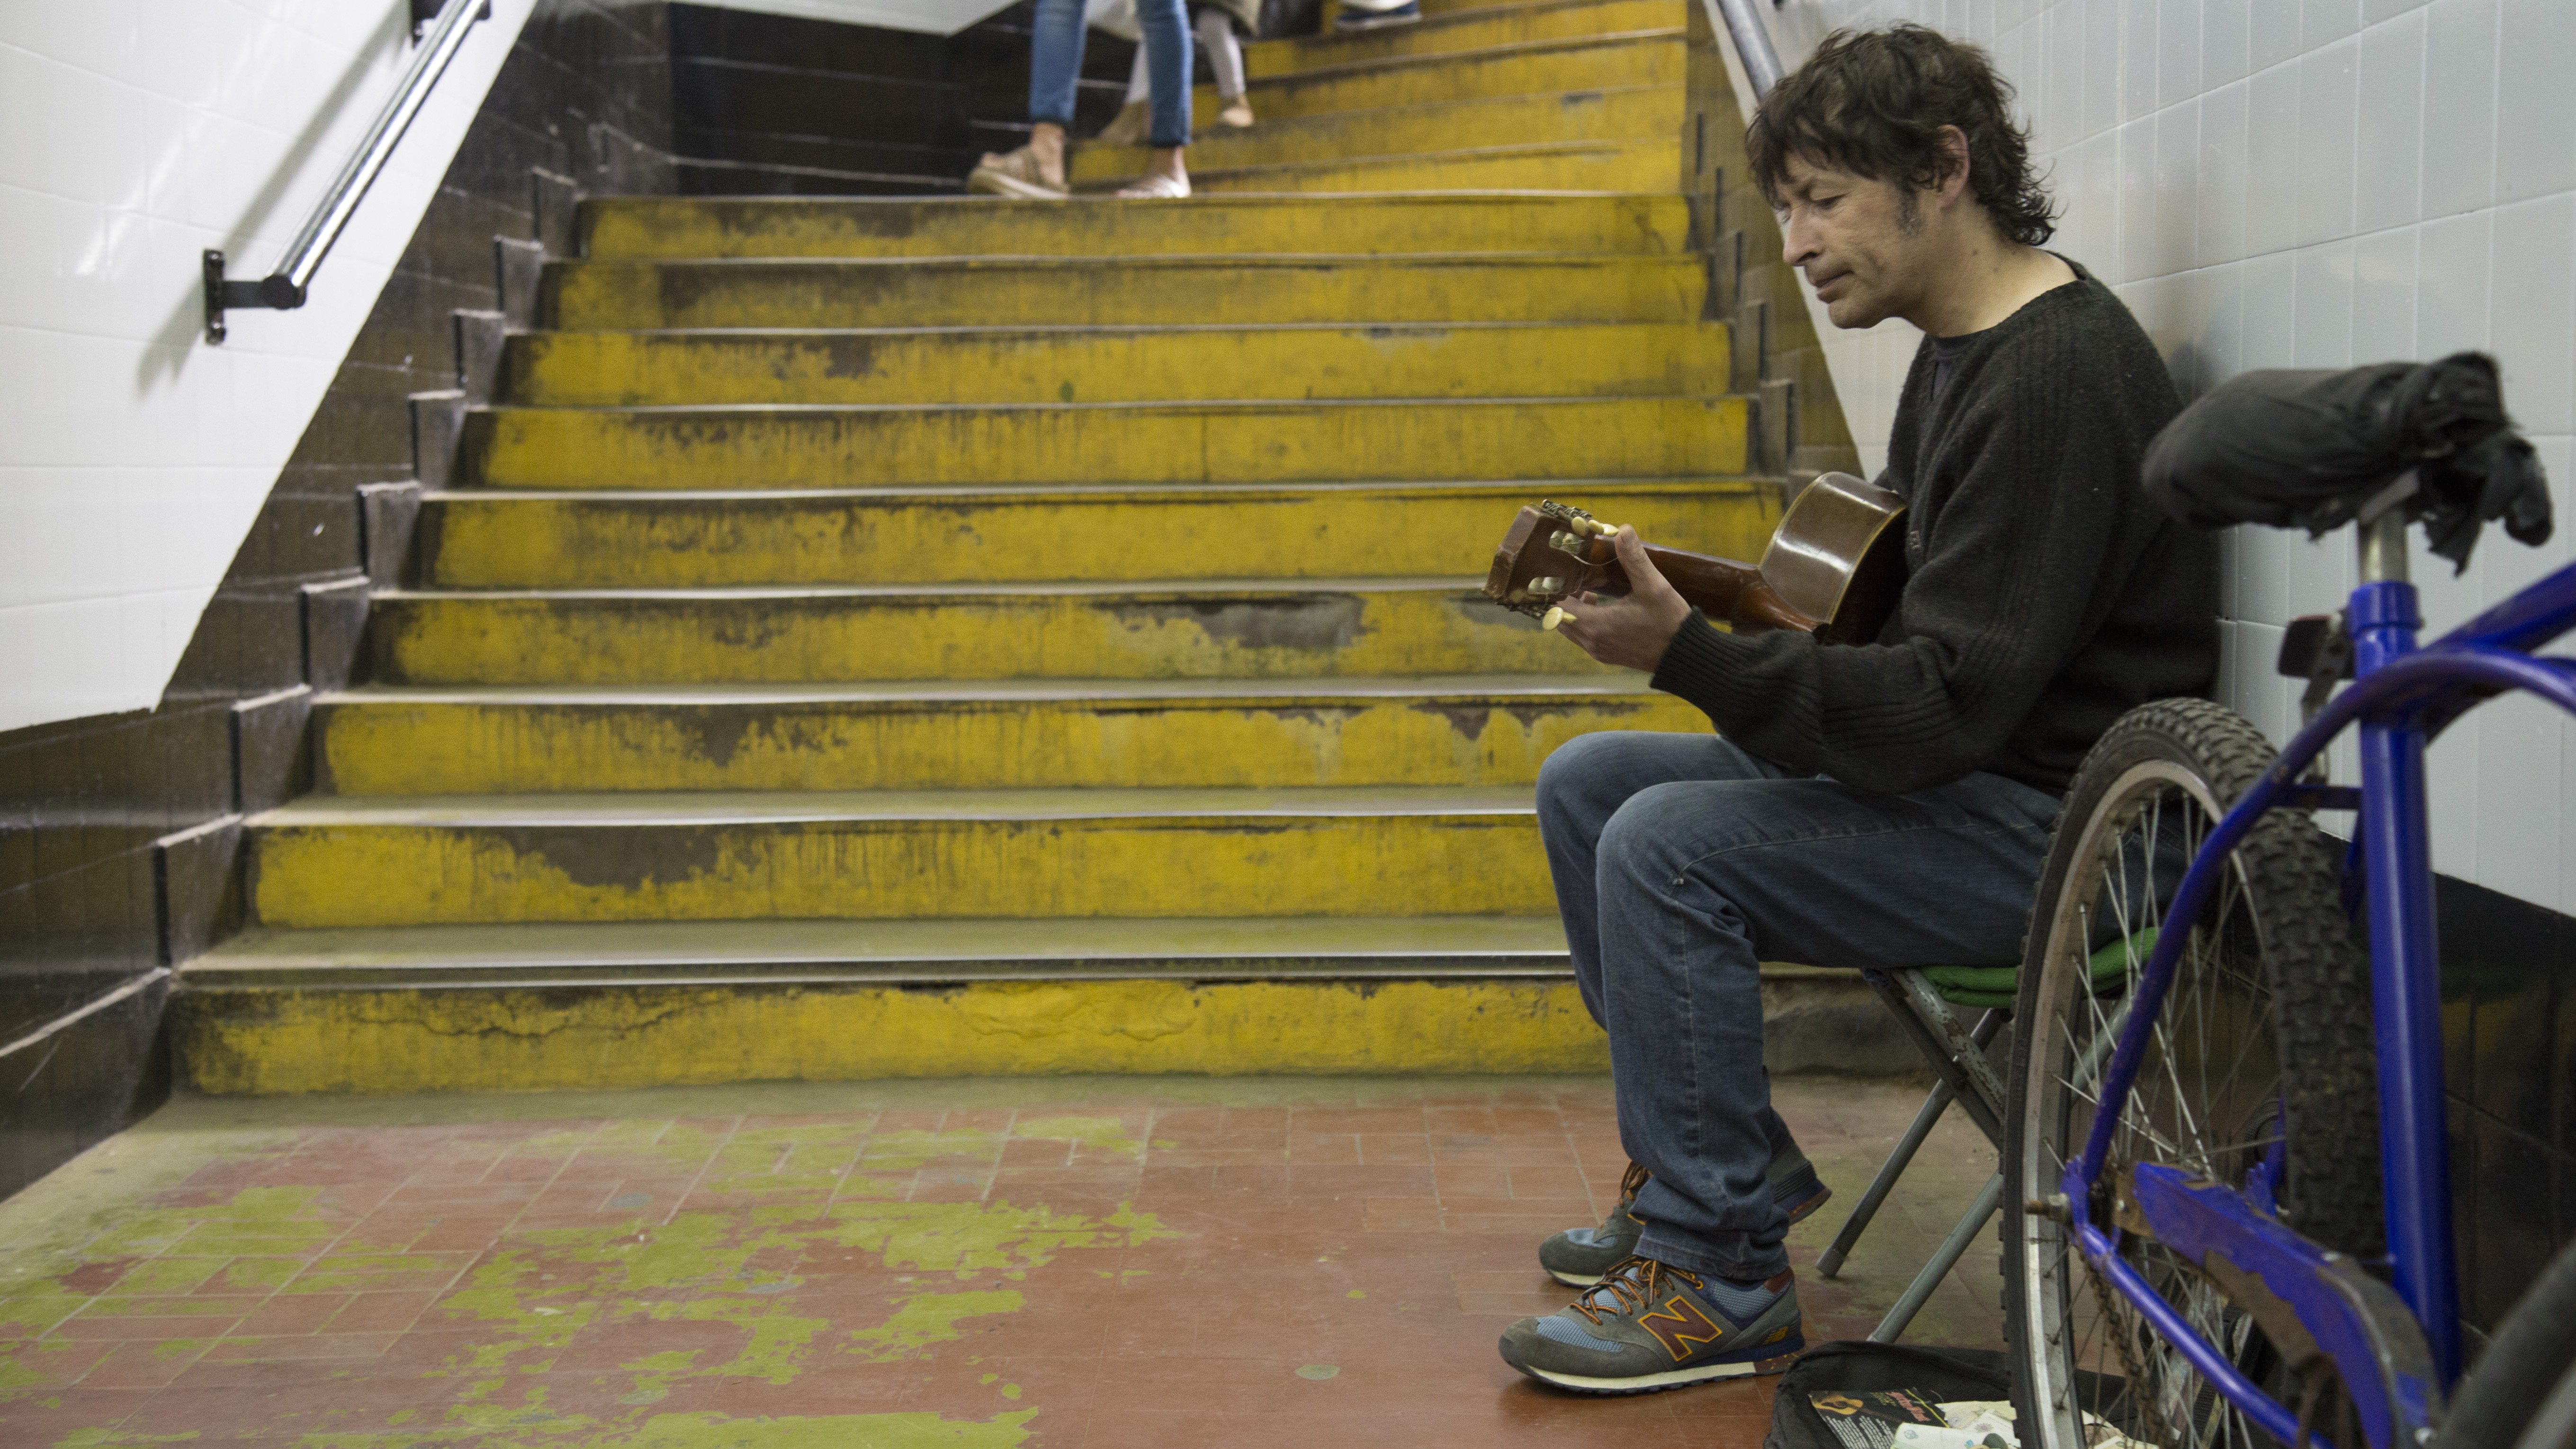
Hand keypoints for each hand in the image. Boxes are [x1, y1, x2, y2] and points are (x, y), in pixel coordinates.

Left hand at [1553, 526, 1694, 670]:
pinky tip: (1600, 605)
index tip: (1559, 572)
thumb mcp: (1653, 586)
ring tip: (1586, 588)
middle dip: (1562, 598)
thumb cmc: (1669, 622)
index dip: (1555, 590)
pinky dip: (1583, 621)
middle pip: (1559, 620)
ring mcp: (1599, 652)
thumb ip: (1634, 558)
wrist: (1685, 655)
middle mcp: (1592, 642)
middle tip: (1571, 576)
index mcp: (1596, 626)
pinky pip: (1584, 637)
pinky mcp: (1608, 656)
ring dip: (1573, 610)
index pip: (1557, 609)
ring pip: (1571, 630)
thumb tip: (1623, 530)